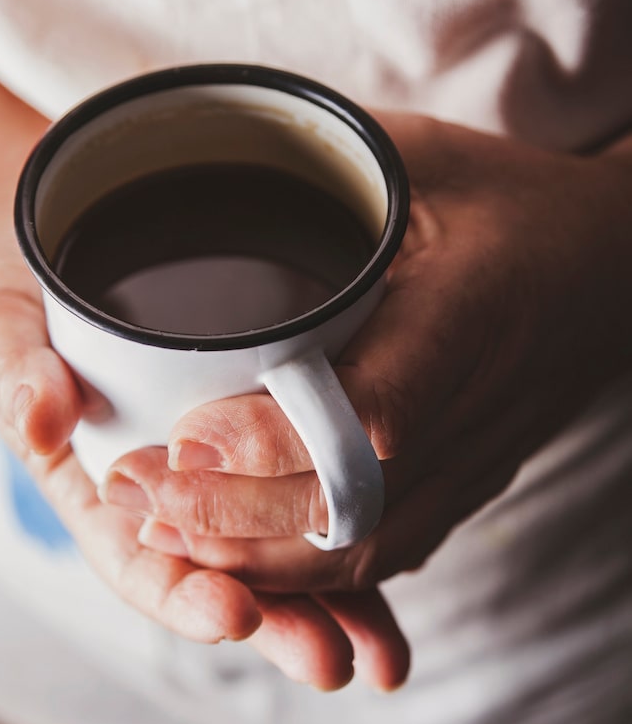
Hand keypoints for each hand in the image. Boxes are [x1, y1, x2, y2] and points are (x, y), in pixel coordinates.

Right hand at [0, 149, 411, 690]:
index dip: (182, 591)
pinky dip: (348, 527)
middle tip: (331, 658)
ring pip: (274, 551)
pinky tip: (398, 560)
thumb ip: (14, 370)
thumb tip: (40, 417)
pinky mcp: (258, 440)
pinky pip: (305, 492)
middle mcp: (161, 498)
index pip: (136, 561)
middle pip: (219, 576)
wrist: (46, 251)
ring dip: (328, 602)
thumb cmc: (12, 299)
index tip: (232, 610)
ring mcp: (214, 476)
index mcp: (94, 489)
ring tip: (379, 653)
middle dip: (275, 620)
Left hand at [100, 115, 631, 620]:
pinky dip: (309, 573)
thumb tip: (207, 151)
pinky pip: (388, 552)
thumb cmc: (515, 202)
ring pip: (366, 549)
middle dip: (236, 516)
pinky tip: (238, 560)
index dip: (276, 439)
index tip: (184, 440)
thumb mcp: (428, 154)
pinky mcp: (468, 484)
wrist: (614, 272)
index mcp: (471, 312)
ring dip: (261, 559)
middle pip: (354, 505)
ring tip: (164, 534)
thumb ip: (330, 160)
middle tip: (139, 495)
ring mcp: (477, 460)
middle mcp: (477, 406)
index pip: (373, 408)